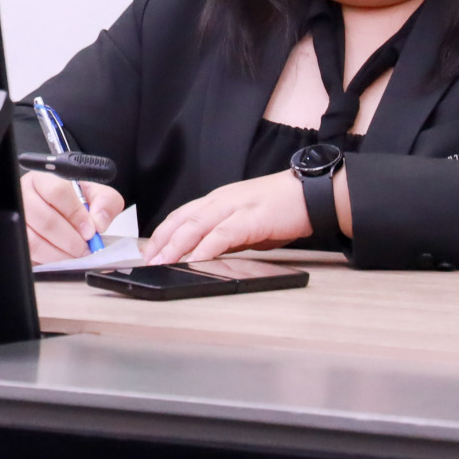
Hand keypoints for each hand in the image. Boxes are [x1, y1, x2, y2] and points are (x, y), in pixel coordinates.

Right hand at [19, 171, 125, 263]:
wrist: (61, 213)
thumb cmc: (74, 202)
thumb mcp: (94, 195)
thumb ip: (105, 202)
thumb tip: (99, 222)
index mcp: (42, 179)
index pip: (57, 192)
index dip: (76, 214)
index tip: (90, 231)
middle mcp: (23, 196)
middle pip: (45, 220)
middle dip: (70, 240)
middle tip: (85, 249)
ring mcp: (16, 219)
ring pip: (34, 240)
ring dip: (60, 253)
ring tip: (75, 256)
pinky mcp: (16, 240)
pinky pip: (30, 255)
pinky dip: (49, 261)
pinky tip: (62, 259)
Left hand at [145, 171, 313, 264]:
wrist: (312, 195)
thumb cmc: (282, 210)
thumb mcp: (246, 225)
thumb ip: (226, 237)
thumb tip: (207, 255)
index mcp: (218, 200)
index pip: (181, 215)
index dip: (162, 233)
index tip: (148, 251)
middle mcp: (221, 200)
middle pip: (183, 220)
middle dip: (162, 241)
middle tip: (147, 261)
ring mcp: (236, 206)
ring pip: (197, 225)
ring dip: (177, 246)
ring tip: (162, 263)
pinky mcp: (252, 217)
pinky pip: (223, 234)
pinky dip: (206, 248)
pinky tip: (196, 260)